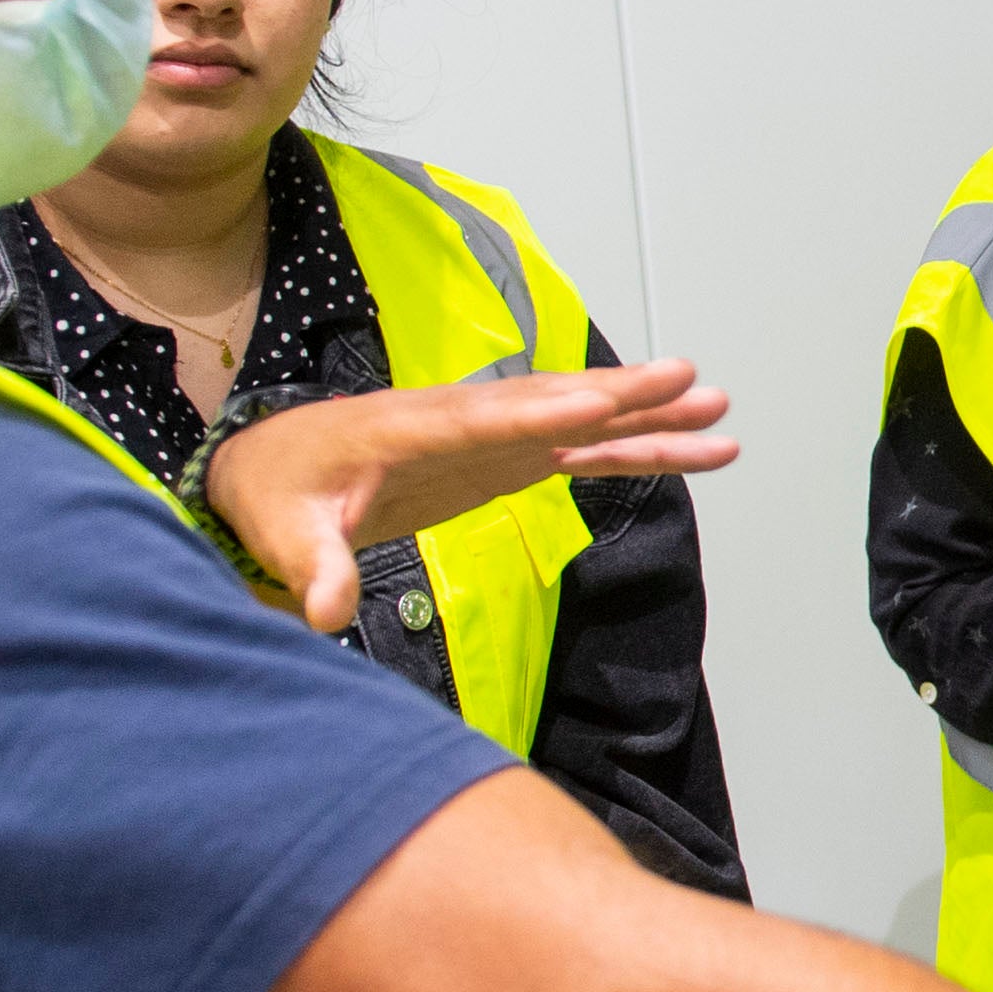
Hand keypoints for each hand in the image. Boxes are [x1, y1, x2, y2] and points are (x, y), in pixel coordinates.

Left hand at [205, 365, 737, 631]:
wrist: (274, 469)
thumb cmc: (275, 492)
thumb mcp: (282, 532)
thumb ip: (313, 566)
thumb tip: (327, 612)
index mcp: (404, 428)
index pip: (482, 420)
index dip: (541, 411)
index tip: (599, 401)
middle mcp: (462, 420)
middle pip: (552, 403)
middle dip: (620, 394)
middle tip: (688, 379)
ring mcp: (491, 437)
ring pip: (581, 422)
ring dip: (648, 419)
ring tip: (719, 411)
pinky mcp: (507, 458)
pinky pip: (583, 451)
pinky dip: (635, 450)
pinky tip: (694, 450)